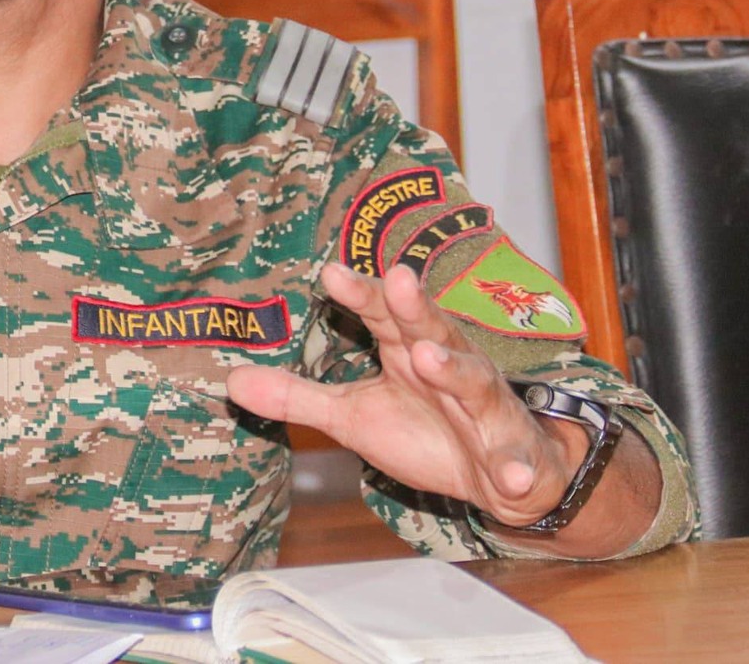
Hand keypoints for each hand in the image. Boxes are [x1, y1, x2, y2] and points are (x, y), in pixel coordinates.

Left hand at [227, 261, 583, 526]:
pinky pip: (517, 459)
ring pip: (473, 381)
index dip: (361, 294)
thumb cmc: (426, 431)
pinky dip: (516, 465)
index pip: (383, 313)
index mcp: (409, 350)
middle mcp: (451, 366)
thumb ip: (298, 397)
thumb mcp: (353, 416)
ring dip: (454, 370)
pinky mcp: (514, 452)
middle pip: (431, 329)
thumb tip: (231, 380)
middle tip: (399, 280)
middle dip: (415, 306)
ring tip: (428, 359)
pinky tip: (509, 475)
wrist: (501, 475)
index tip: (330, 273)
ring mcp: (486, 407)